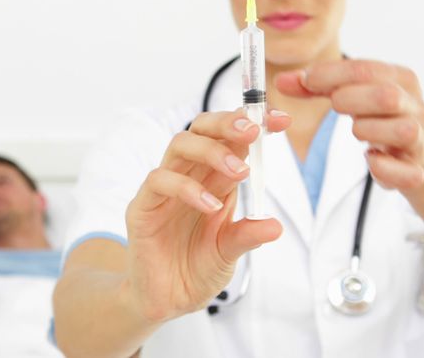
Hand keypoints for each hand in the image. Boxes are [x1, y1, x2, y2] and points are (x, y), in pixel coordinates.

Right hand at [123, 109, 290, 323]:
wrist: (164, 301)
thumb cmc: (194, 270)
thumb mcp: (229, 253)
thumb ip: (247, 235)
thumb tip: (274, 226)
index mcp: (212, 180)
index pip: (229, 139)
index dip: (252, 123)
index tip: (281, 121)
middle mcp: (188, 177)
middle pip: (201, 129)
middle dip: (228, 123)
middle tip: (254, 131)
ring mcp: (163, 190)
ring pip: (179, 146)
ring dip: (212, 151)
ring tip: (240, 171)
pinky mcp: (143, 207)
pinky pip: (159, 182)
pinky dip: (187, 188)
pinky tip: (210, 205)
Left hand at [275, 60, 423, 191]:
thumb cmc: (384, 118)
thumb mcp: (356, 95)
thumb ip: (319, 87)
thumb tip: (282, 81)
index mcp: (400, 80)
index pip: (365, 69)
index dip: (330, 74)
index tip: (306, 80)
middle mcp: (414, 107)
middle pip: (386, 96)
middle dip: (351, 100)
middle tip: (335, 106)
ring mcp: (420, 140)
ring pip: (402, 131)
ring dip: (369, 131)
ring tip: (358, 132)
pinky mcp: (417, 172)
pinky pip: (407, 173)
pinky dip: (383, 168)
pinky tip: (371, 160)